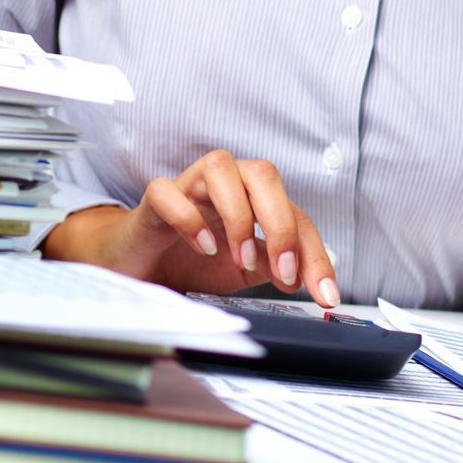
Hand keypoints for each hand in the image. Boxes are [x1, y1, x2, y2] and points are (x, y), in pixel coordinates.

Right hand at [42, 150, 337, 307]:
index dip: (314, 254)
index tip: (325, 295)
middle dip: (282, 225)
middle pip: (264, 175)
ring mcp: (189, 185)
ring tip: (241, 260)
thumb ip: (275, 268)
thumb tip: (307, 277)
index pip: (297, 215)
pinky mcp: (154, 200)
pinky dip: (189, 218)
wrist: (137, 264)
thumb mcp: (243, 271)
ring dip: (239, 215)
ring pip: (222, 168)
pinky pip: (168, 191)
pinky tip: (203, 248)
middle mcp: (227, 182)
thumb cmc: (192, 259)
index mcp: (255, 197)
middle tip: (283, 273)